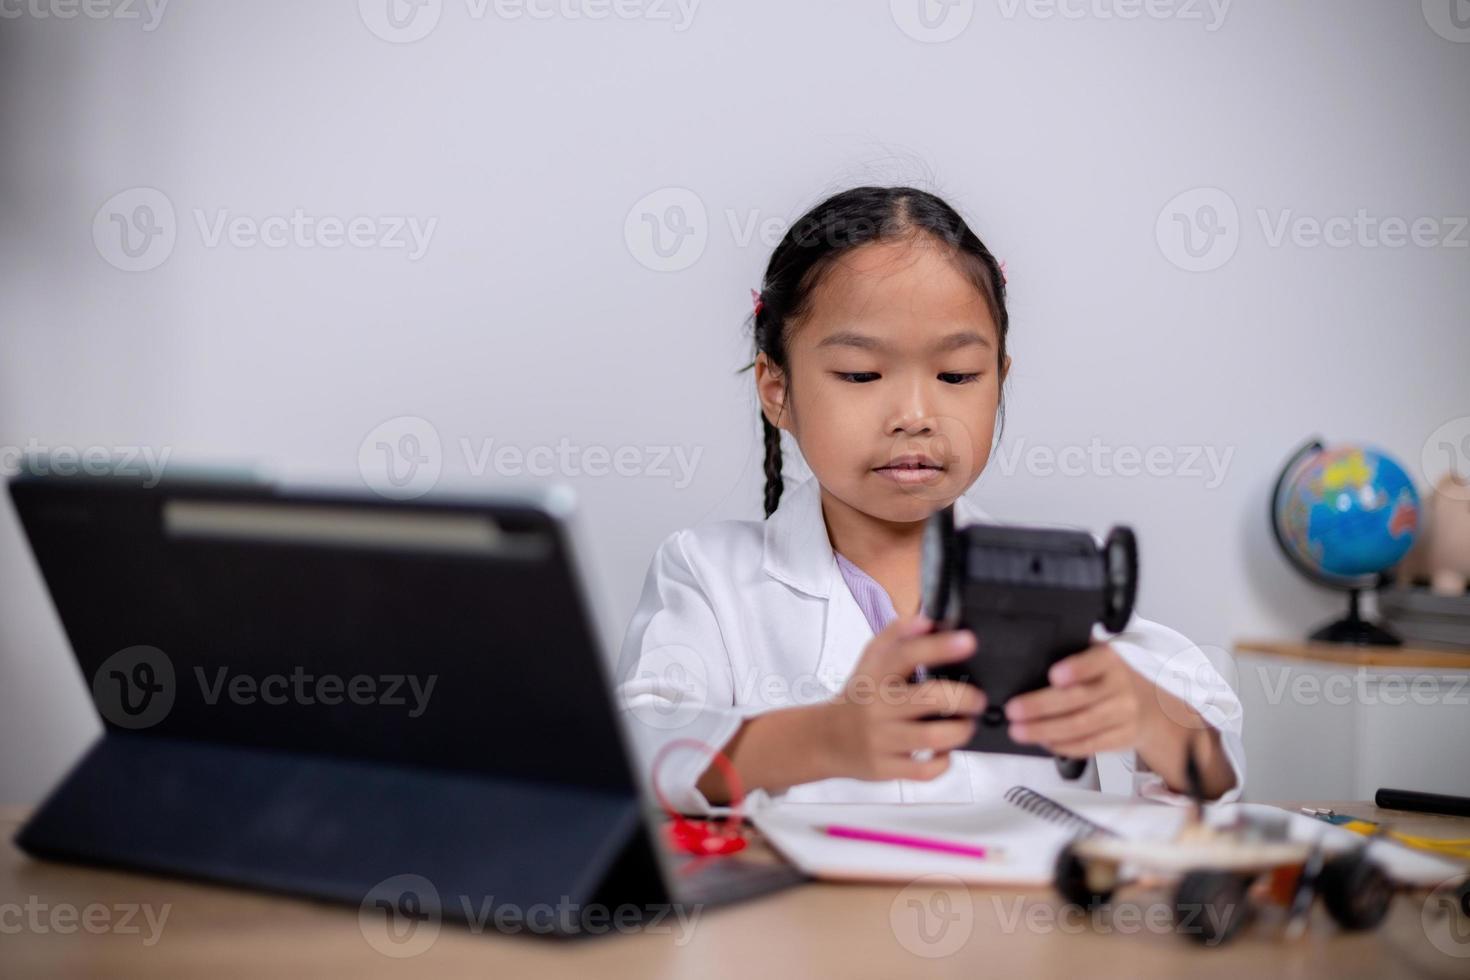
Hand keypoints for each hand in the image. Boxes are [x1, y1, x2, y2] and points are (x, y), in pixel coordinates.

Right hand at [818, 614, 986, 781]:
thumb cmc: (859, 696)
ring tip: (966, 724)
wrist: (825, 739)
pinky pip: (925, 770)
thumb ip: (898, 635)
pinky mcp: (886, 768)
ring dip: (961, 730)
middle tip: (977, 698)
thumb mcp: (871, 660)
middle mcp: (878, 707)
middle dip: (965, 697)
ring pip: (933, 738)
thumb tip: (928, 619)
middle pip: (930, 699)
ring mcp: (882, 740)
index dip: (939, 646)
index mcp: (875, 676)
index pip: (906, 654)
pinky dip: (944, 762)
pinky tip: (944, 751)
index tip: (968, 641)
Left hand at [1003, 642, 1236, 798]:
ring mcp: (1123, 714)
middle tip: (1014, 710)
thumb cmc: (1112, 678)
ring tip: (1020, 731)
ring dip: (1046, 731)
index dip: (1075, 669)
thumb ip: (1072, 653)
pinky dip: (1063, 746)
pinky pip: (1089, 744)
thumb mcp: (1098, 656)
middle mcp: (1120, 686)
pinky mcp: (1122, 737)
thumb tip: (1029, 653)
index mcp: (1110, 660)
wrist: (1154, 708)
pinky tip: (1044, 742)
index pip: (1094, 662)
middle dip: (1041, 707)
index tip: (1054, 675)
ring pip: (1081, 726)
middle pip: (1079, 699)